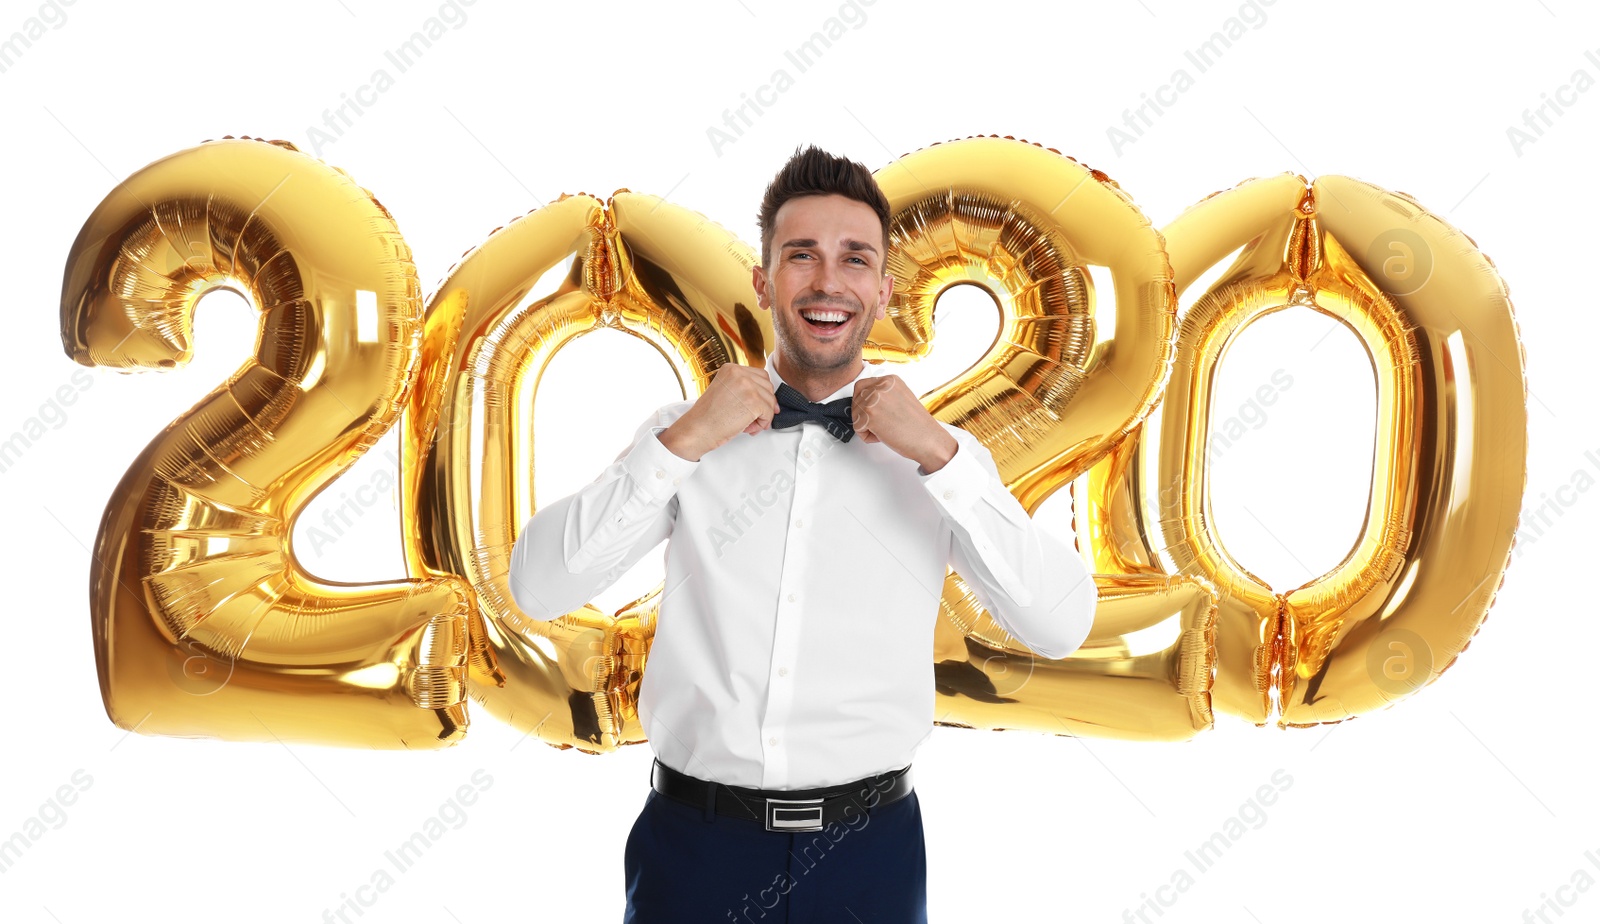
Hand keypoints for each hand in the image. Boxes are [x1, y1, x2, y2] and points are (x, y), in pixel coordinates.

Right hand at [658, 364, 777, 461]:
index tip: (762, 404)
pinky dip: (763, 423)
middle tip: (755, 419)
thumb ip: (742, 389)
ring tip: (749, 425)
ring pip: (770, 400)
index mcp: (731, 368)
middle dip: (766, 404)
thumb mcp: (725, 392)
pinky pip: (769, 412)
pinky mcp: (753, 401)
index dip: (763, 392)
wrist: (698, 429)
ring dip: (763, 415)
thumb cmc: (708, 417)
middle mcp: (739, 373)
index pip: (760, 375)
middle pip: (768, 386)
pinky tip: (750, 428)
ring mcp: (747, 386)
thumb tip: (767, 397)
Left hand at [851, 375, 957, 471]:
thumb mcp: (901, 398)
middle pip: (855, 400)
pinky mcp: (870, 415)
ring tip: (887, 429)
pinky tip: (884, 435)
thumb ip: (884, 395)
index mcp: (890, 379)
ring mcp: (874, 399)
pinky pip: (857, 428)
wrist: (929, 440)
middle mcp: (881, 385)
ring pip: (855, 415)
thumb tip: (866, 400)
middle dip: (863, 414)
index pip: (862, 386)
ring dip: (867, 426)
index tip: (873, 412)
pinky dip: (868, 436)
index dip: (864, 403)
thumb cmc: (918, 425)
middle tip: (880, 423)